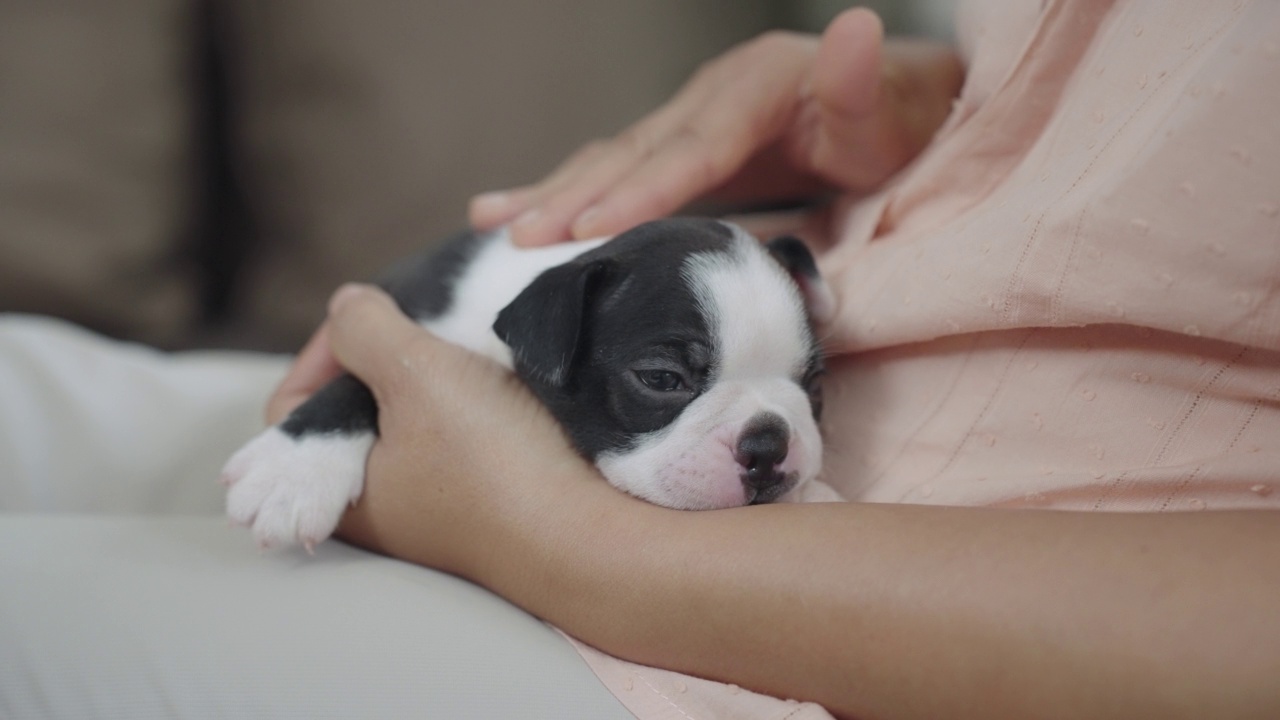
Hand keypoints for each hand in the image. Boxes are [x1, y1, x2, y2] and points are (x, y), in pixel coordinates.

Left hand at [282, 284, 604, 578]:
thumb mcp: (416, 375)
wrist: (587, 530)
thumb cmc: (492, 463)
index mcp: (344, 490)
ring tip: (456, 344)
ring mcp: (435, 506)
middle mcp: (381, 506)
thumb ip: (365, 330)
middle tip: (414, 325)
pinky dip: (462, 400)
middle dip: (379, 360)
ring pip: (407, 422)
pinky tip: (491, 377)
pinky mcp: (484, 499)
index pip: (293, 410)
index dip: (321, 352)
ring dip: (427, 377)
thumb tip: (346, 306)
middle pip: (352, 413)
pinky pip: (453, 437)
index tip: (366, 318)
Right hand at [469, 8, 962, 246]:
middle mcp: (711, 95)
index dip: (640, 189)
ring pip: (611, 157)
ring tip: (493, 224)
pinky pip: (616, 166)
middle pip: (633, 152)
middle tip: (519, 242)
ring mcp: (690, 116)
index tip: (587, 227)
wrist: (897, 110)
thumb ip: (864, 87)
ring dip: (553, 193)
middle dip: (574, 199)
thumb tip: (856, 27)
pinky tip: (510, 209)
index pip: (691, 148)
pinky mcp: (680, 143)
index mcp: (755, 86)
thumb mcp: (892, 114)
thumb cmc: (897, 126)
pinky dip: (566, 189)